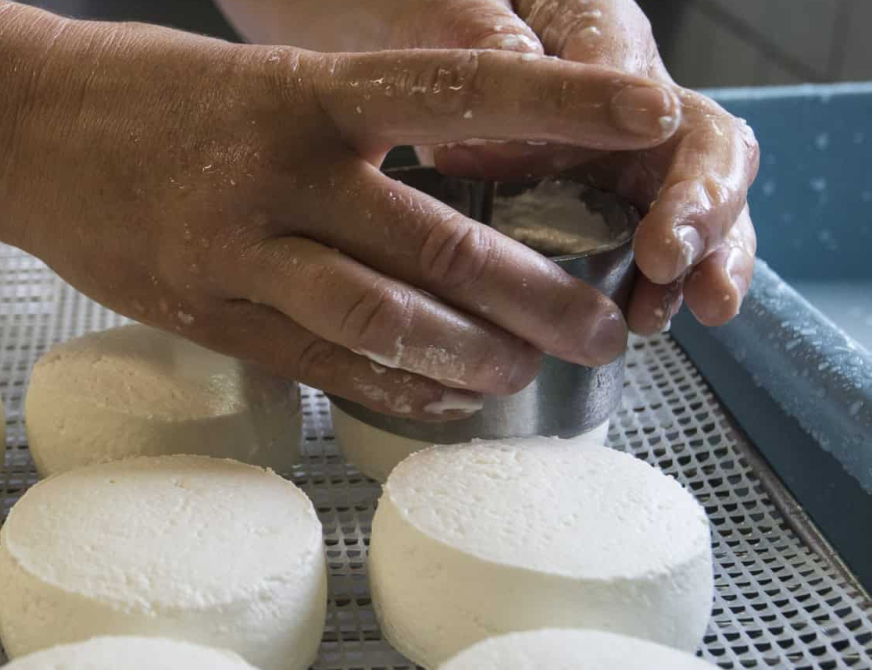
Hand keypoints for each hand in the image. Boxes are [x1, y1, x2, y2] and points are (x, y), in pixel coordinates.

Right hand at [0, 22, 682, 419]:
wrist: (16, 127)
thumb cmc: (146, 92)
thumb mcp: (259, 77)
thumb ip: (350, 129)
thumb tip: (460, 187)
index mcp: (303, 91)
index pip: (457, 92)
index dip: (562, 107)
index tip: (650, 117)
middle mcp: (276, 173)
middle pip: (439, 247)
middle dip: (539, 295)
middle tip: (600, 323)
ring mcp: (234, 251)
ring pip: (382, 323)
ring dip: (474, 357)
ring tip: (525, 372)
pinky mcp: (202, 312)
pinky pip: (317, 365)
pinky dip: (392, 388)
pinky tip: (439, 398)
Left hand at [408, 0, 759, 332]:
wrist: (391, 50)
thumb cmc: (421, 16)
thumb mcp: (442, 10)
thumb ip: (485, 34)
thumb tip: (530, 75)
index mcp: (592, 30)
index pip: (631, 69)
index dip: (634, 109)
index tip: (630, 134)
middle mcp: (622, 101)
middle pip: (698, 147)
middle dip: (701, 204)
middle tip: (672, 255)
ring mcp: (617, 160)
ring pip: (688, 209)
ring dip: (700, 260)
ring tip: (688, 306)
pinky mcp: (597, 212)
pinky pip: (644, 252)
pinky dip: (653, 286)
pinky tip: (645, 319)